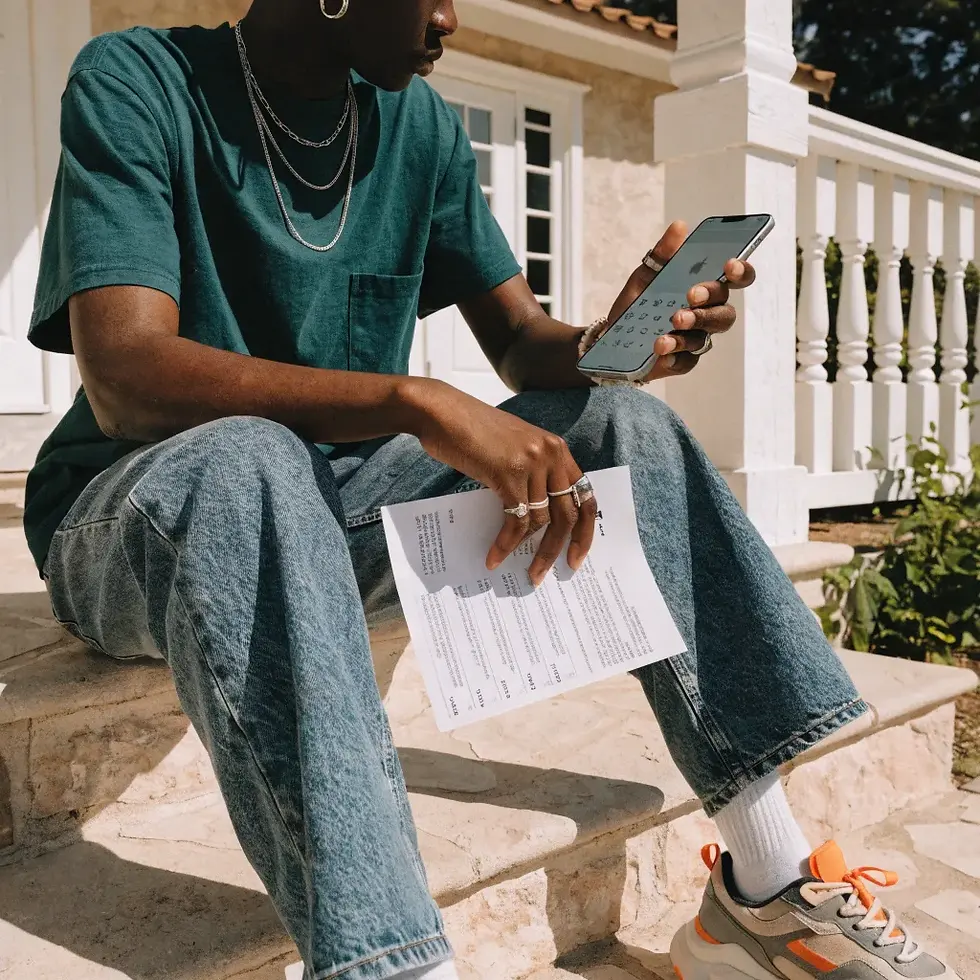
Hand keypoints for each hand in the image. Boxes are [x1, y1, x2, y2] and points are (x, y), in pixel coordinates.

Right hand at [410, 380, 597, 586]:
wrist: (441, 413)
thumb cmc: (471, 433)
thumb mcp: (513, 450)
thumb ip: (531, 476)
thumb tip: (536, 521)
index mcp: (556, 449)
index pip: (584, 495)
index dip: (584, 530)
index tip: (576, 555)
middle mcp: (551, 454)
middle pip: (567, 513)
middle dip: (559, 548)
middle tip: (548, 573)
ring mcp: (532, 462)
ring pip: (543, 521)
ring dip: (533, 552)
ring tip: (524, 572)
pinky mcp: (509, 472)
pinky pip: (516, 520)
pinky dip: (506, 544)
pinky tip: (495, 557)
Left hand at [602, 220, 756, 381]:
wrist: (611, 339)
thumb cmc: (637, 305)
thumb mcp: (645, 276)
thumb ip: (663, 254)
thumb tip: (680, 226)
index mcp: (704, 290)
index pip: (734, 280)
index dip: (740, 272)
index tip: (729, 265)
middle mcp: (707, 315)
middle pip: (724, 312)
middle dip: (709, 304)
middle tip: (690, 296)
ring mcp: (696, 340)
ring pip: (706, 337)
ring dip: (689, 329)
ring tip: (669, 325)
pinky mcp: (683, 362)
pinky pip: (687, 362)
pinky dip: (675, 356)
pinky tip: (661, 352)